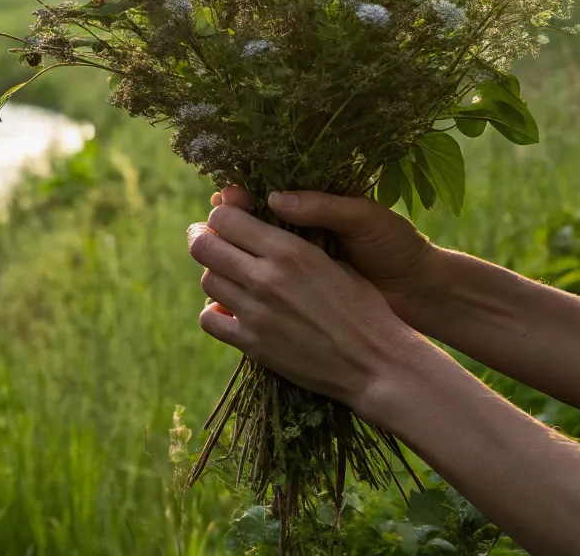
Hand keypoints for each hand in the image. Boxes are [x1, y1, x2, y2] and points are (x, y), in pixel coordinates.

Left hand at [187, 197, 436, 407]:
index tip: (226, 220)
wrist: (377, 363)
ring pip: (207, 280)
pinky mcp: (251, 343)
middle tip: (209, 240)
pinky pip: (210, 320)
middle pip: (203, 245)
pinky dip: (214, 313)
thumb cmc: (364, 308)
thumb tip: (262, 225)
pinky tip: (230, 311)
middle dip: (203, 238)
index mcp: (289, 250)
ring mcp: (255, 312)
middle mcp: (265, 277)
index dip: (221, 215)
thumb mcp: (334, 261)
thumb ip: (296, 242)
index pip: (225, 217)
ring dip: (215, 275)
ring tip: (230, 278)